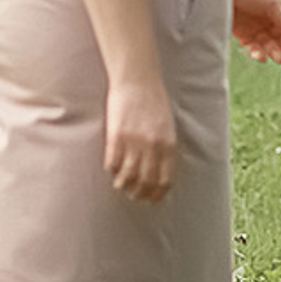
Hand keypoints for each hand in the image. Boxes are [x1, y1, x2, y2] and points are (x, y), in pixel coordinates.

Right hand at [104, 78, 176, 201]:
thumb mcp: (168, 127)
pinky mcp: (116, 136)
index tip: (152, 200)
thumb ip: (165, 149)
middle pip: (146, 182)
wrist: (138, 81)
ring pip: (127, 176)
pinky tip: (111, 169)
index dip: (157, 194)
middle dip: (140, 194)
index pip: (164, 180)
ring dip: (123, 185)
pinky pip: (112, 162)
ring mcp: (134, 142)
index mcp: (168, 145)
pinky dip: (112, 169)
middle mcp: (152, 147)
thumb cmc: (155, 103)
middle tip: (134, 196)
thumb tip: (160, 173)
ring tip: (121, 186)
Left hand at [232, 0, 280, 63]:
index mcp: (278, 5)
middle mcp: (268, 16)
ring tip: (279, 59)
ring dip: (276, 52)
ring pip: (270, 44)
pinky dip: (259, 53)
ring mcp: (255, 25)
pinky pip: (254, 47)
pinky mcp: (242, 33)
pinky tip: (261, 57)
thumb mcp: (269, 0)